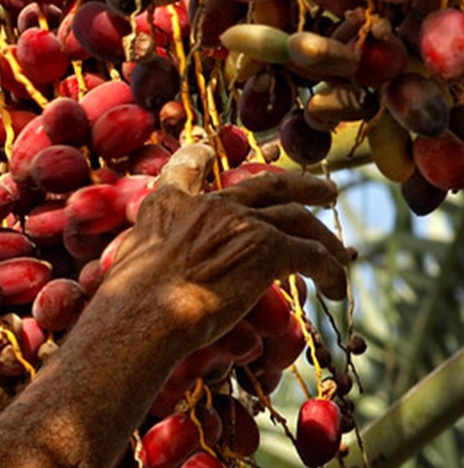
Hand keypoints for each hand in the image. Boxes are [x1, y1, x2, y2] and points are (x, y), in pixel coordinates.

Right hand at [103, 144, 351, 351]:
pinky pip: (313, 255)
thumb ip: (154, 257)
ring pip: (298, 218)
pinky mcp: (268, 248)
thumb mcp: (129, 267)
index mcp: (168, 205)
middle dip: (301, 185)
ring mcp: (241, 223)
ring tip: (340, 250)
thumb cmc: (126, 306)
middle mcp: (209, 205)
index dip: (198, 158)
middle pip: (267, 185)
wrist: (142, 316)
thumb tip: (155, 282)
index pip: (184, 168)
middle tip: (323, 190)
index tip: (207, 151)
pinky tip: (338, 289)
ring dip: (324, 234)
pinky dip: (332, 272)